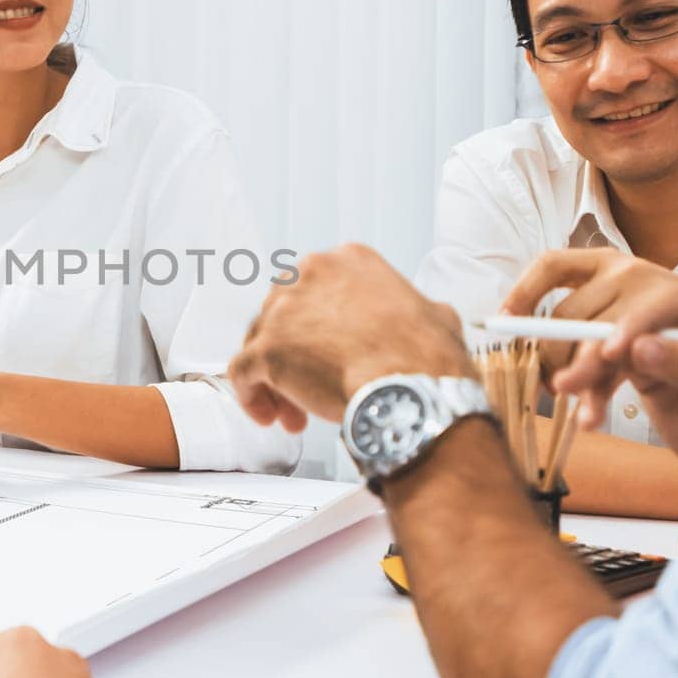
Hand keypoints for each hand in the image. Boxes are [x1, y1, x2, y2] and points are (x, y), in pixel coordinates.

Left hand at [228, 245, 474, 430]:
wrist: (410, 388)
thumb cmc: (426, 358)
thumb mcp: (436, 316)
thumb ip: (417, 309)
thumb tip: (426, 317)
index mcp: (348, 262)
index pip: (314, 292)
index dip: (318, 329)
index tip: (329, 353)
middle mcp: (310, 275)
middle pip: (283, 317)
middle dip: (295, 356)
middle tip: (312, 386)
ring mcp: (283, 311)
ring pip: (260, 343)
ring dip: (276, 380)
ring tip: (296, 412)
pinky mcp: (266, 349)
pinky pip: (241, 372)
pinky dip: (251, 396)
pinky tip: (269, 415)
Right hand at [522, 252, 677, 486]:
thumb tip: (641, 348)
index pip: (668, 296)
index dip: (632, 319)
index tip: (608, 354)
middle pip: (616, 302)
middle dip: (585, 343)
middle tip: (564, 385)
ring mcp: (653, 329)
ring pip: (593, 326)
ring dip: (573, 361)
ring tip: (562, 398)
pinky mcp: (632, 355)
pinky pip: (593, 358)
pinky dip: (583, 385)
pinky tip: (586, 417)